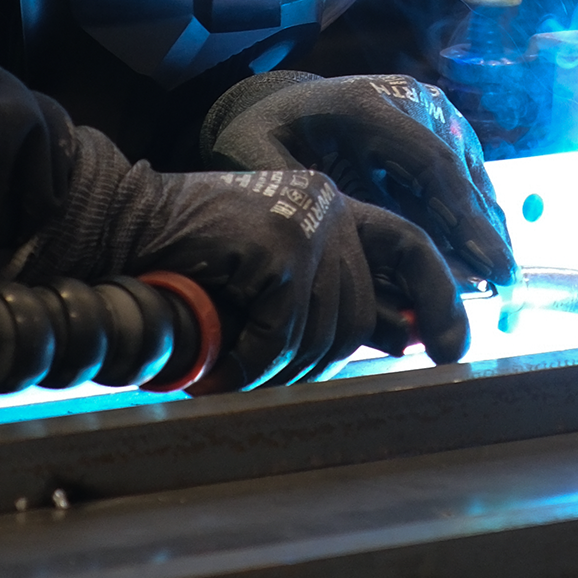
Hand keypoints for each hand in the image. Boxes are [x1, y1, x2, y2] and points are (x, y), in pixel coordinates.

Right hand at [142, 168, 467, 388]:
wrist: (123, 222)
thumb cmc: (189, 251)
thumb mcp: (273, 266)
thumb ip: (330, 288)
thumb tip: (403, 337)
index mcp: (331, 205)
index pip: (411, 247)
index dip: (438, 298)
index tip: (454, 347)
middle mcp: (328, 205)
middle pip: (359, 312)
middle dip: (317, 359)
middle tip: (265, 372)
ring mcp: (306, 223)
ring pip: (323, 333)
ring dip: (276, 367)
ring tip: (232, 366)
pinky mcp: (278, 246)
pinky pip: (283, 336)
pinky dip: (250, 363)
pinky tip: (218, 367)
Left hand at [201, 73, 515, 285]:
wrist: (282, 101)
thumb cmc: (267, 136)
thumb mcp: (260, 161)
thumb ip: (297, 202)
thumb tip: (344, 261)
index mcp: (365, 107)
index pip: (431, 165)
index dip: (465, 220)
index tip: (492, 266)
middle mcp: (409, 100)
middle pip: (460, 173)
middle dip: (485, 233)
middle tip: (506, 287)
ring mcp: (430, 109)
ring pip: (471, 175)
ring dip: (486, 227)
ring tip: (501, 282)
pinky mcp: (441, 124)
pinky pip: (466, 174)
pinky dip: (475, 215)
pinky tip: (482, 257)